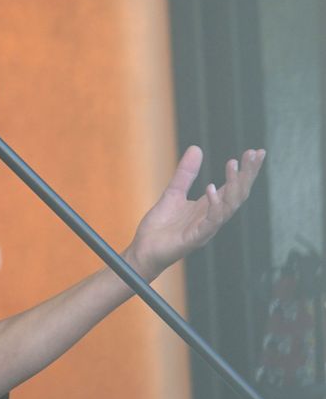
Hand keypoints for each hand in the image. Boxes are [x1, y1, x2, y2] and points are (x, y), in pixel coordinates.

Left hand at [126, 145, 265, 279]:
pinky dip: (214, 205)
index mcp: (209, 207)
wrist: (144, 250)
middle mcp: (213, 217)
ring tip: (233, 164)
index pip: (234, 186)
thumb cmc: (160, 226)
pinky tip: (212, 188)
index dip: (246, 170)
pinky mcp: (195, 239)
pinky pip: (211, 222)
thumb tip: (196, 148)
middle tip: (254, 154)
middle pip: (238, 194)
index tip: (256, 151)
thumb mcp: (173, 193)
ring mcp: (206, 228)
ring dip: (233, 185)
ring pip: (229, 206)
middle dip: (247, 174)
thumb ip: (186, 173)